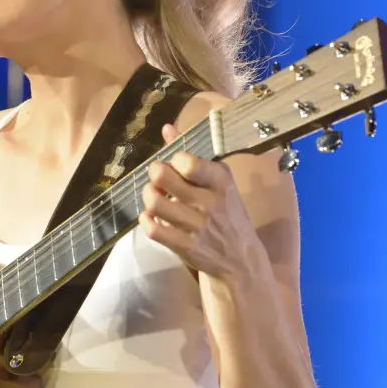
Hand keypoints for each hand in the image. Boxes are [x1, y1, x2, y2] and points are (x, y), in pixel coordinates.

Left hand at [138, 123, 256, 280]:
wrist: (240, 259)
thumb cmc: (227, 213)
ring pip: (154, 202)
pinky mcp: (186, 247)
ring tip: (155, 197)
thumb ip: (193, 155)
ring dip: (149, 196)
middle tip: (158, 178)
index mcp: (221, 181)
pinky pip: (153, 229)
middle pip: (162, 176)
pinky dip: (146, 220)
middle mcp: (209, 202)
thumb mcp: (219, 182)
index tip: (176, 164)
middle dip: (154, 173)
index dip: (174, 159)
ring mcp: (197, 226)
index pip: (186, 161)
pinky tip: (152, 218)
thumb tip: (167, 129)